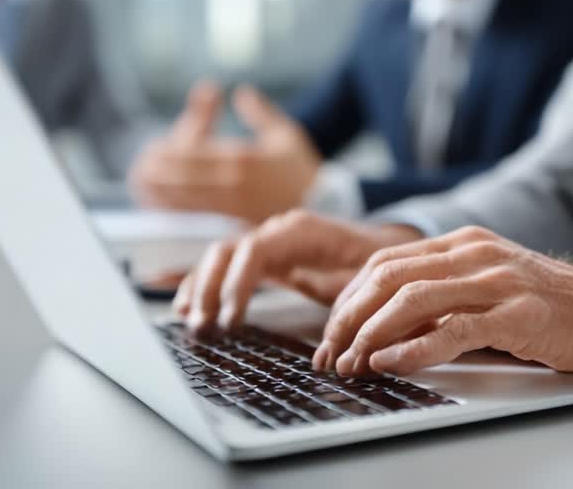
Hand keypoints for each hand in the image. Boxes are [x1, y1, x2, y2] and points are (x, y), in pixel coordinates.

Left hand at [130, 83, 323, 222]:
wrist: (326, 210)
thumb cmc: (303, 172)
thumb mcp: (286, 134)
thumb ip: (259, 112)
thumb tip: (240, 92)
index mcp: (241, 157)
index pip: (191, 150)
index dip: (168, 148)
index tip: (155, 146)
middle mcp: (232, 184)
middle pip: (179, 176)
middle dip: (155, 169)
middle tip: (141, 165)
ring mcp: (229, 209)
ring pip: (179, 200)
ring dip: (156, 191)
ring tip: (142, 183)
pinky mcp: (230, 229)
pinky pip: (192, 222)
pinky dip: (172, 214)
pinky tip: (160, 208)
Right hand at [171, 211, 423, 332]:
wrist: (386, 245)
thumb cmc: (377, 263)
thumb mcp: (367, 281)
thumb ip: (348, 304)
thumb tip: (330, 341)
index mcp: (301, 231)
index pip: (254, 251)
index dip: (237, 284)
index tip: (230, 320)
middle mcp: (277, 231)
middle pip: (228, 251)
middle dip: (209, 288)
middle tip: (201, 326)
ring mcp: (267, 241)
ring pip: (220, 256)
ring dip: (201, 287)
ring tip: (190, 321)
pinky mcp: (263, 257)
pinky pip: (225, 265)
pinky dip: (204, 283)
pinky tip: (186, 306)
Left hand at [311, 226, 572, 376]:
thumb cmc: (551, 307)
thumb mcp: (489, 287)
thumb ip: (443, 296)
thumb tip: (383, 325)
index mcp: (464, 244)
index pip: (385, 263)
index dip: (347, 299)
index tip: (330, 334)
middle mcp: (476, 254)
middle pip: (388, 277)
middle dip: (348, 318)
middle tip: (330, 354)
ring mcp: (498, 281)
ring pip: (412, 299)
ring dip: (371, 335)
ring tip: (353, 363)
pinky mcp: (519, 315)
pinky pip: (454, 329)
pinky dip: (413, 347)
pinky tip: (390, 362)